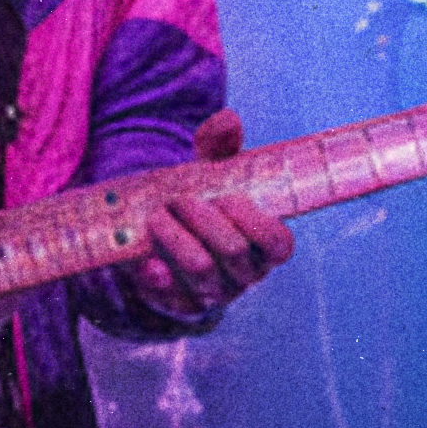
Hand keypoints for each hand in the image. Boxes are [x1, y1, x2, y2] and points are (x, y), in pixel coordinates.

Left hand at [124, 111, 293, 320]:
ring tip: (156, 216)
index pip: (279, 244)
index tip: (228, 197)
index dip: (256, 222)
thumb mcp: (210, 174)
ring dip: (176, 239)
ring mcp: (214, 293)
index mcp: (263, 246)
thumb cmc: (199, 203)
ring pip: (201, 270)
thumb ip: (220, 148)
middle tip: (180, 198)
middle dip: (205, 219)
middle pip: (233, 251)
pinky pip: (171, 299)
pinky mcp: (180, 307)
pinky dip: (158, 279)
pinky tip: (147, 262)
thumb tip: (227, 120)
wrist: (161, 243)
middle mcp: (244, 274)